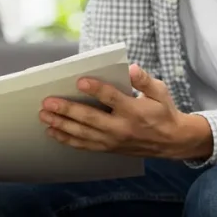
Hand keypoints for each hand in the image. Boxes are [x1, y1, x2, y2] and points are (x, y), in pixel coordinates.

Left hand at [38, 64, 209, 158]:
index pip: (112, 99)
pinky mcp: (108, 148)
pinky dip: (67, 139)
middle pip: (90, 118)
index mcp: (134, 111)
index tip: (80, 81)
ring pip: (83, 134)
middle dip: (67, 110)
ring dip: (61, 125)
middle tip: (48, 102)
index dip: (96, 90)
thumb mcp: (160, 92)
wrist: (172, 142)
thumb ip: (144, 80)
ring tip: (44, 116)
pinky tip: (53, 132)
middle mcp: (121, 127)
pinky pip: (84, 145)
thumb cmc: (163, 112)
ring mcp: (113, 140)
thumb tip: (131, 68)